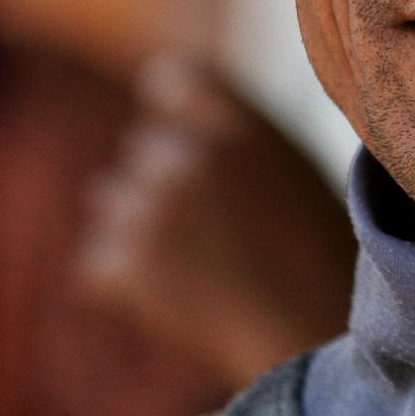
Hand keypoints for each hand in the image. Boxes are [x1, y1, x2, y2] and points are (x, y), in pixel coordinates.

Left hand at [80, 55, 358, 388]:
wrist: (308, 336)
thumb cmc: (317, 257)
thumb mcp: (294, 170)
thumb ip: (235, 133)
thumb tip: (166, 94)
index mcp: (238, 124)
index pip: (171, 79)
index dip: (177, 112)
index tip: (191, 140)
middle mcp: (186, 155)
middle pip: (143, 150)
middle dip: (165, 184)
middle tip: (217, 234)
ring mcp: (147, 209)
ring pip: (111, 202)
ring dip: (139, 229)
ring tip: (199, 267)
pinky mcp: (118, 264)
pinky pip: (98, 263)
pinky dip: (125, 284)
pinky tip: (180, 299)